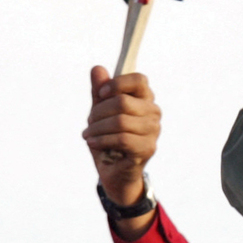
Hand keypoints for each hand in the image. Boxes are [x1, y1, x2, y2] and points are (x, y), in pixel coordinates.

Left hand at [84, 67, 160, 234]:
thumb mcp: (100, 113)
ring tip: (89, 135)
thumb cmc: (108, 139)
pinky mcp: (148, 149)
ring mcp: (153, 132)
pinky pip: (122, 139)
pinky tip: (92, 143)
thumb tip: (97, 69)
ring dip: (98, 128)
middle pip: (123, 101)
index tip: (101, 94)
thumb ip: (100, 92)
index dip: (117, 84)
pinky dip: (102, 140)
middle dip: (98, 112)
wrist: (113, 173)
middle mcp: (154, 113)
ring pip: (121, 121)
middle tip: (89, 123)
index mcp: (145, 100)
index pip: (139, 80)